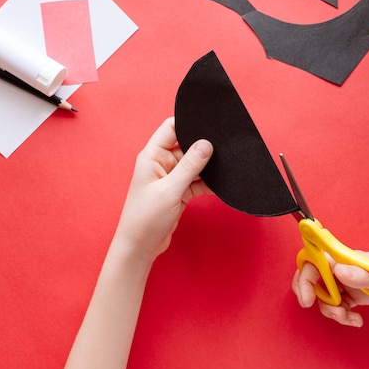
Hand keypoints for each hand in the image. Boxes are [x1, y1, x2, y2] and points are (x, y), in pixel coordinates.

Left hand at [113, 117, 212, 267]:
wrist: (140, 247)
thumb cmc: (145, 218)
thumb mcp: (170, 190)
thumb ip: (190, 166)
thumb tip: (207, 144)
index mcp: (152, 156)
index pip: (171, 128)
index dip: (188, 122)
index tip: (209, 121)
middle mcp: (161, 164)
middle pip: (186, 145)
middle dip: (204, 146)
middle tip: (225, 145)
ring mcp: (171, 178)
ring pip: (194, 165)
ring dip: (208, 167)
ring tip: (227, 164)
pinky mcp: (178, 192)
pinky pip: (197, 181)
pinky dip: (208, 182)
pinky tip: (222, 183)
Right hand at [291, 251, 368, 326]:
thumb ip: (362, 274)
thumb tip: (336, 271)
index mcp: (348, 258)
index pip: (314, 261)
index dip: (304, 278)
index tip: (307, 298)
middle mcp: (346, 268)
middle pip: (315, 279)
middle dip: (313, 296)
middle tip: (327, 311)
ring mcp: (352, 281)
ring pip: (327, 295)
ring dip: (331, 310)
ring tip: (349, 319)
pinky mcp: (360, 293)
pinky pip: (341, 304)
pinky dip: (343, 315)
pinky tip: (356, 320)